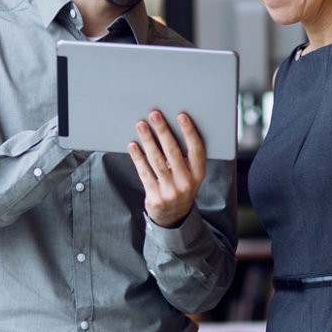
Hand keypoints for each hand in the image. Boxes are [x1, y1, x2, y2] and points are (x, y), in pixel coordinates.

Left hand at [126, 111, 205, 227]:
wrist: (173, 217)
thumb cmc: (180, 186)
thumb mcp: (190, 175)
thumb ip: (184, 157)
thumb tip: (167, 128)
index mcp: (198, 174)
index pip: (196, 150)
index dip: (189, 132)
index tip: (181, 116)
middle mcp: (186, 182)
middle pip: (173, 152)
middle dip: (163, 131)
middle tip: (154, 115)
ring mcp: (170, 191)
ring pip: (157, 160)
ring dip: (148, 140)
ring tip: (141, 125)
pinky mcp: (155, 196)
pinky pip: (144, 172)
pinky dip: (137, 158)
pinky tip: (133, 146)